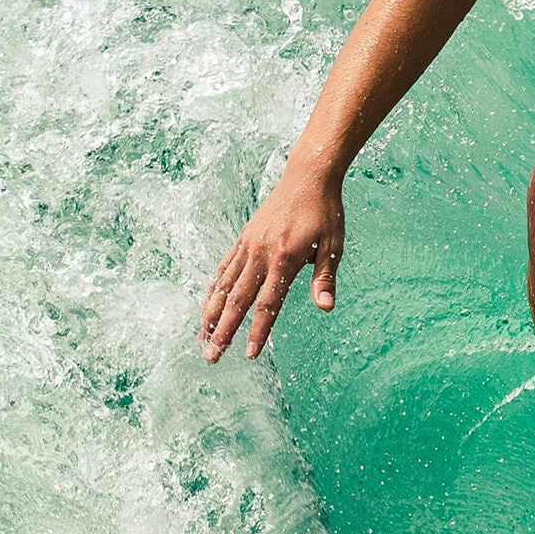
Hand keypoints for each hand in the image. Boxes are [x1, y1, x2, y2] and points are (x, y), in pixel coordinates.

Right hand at [199, 177, 343, 361]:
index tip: (250, 355)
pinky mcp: (242, 239)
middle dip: (223, 331)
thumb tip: (325, 307)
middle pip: (237, 300)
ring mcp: (247, 246)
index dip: (258, 331)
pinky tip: (207, 307)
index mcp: (284, 259)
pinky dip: (214, 289)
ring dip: (210, 314)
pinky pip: (223, 268)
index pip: (267, 303)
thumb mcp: (333, 246)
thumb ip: (325, 278)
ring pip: (223, 286)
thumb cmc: (325, 213)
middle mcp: (259, 254)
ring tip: (201, 338)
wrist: (307, 177)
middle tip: (210, 356)